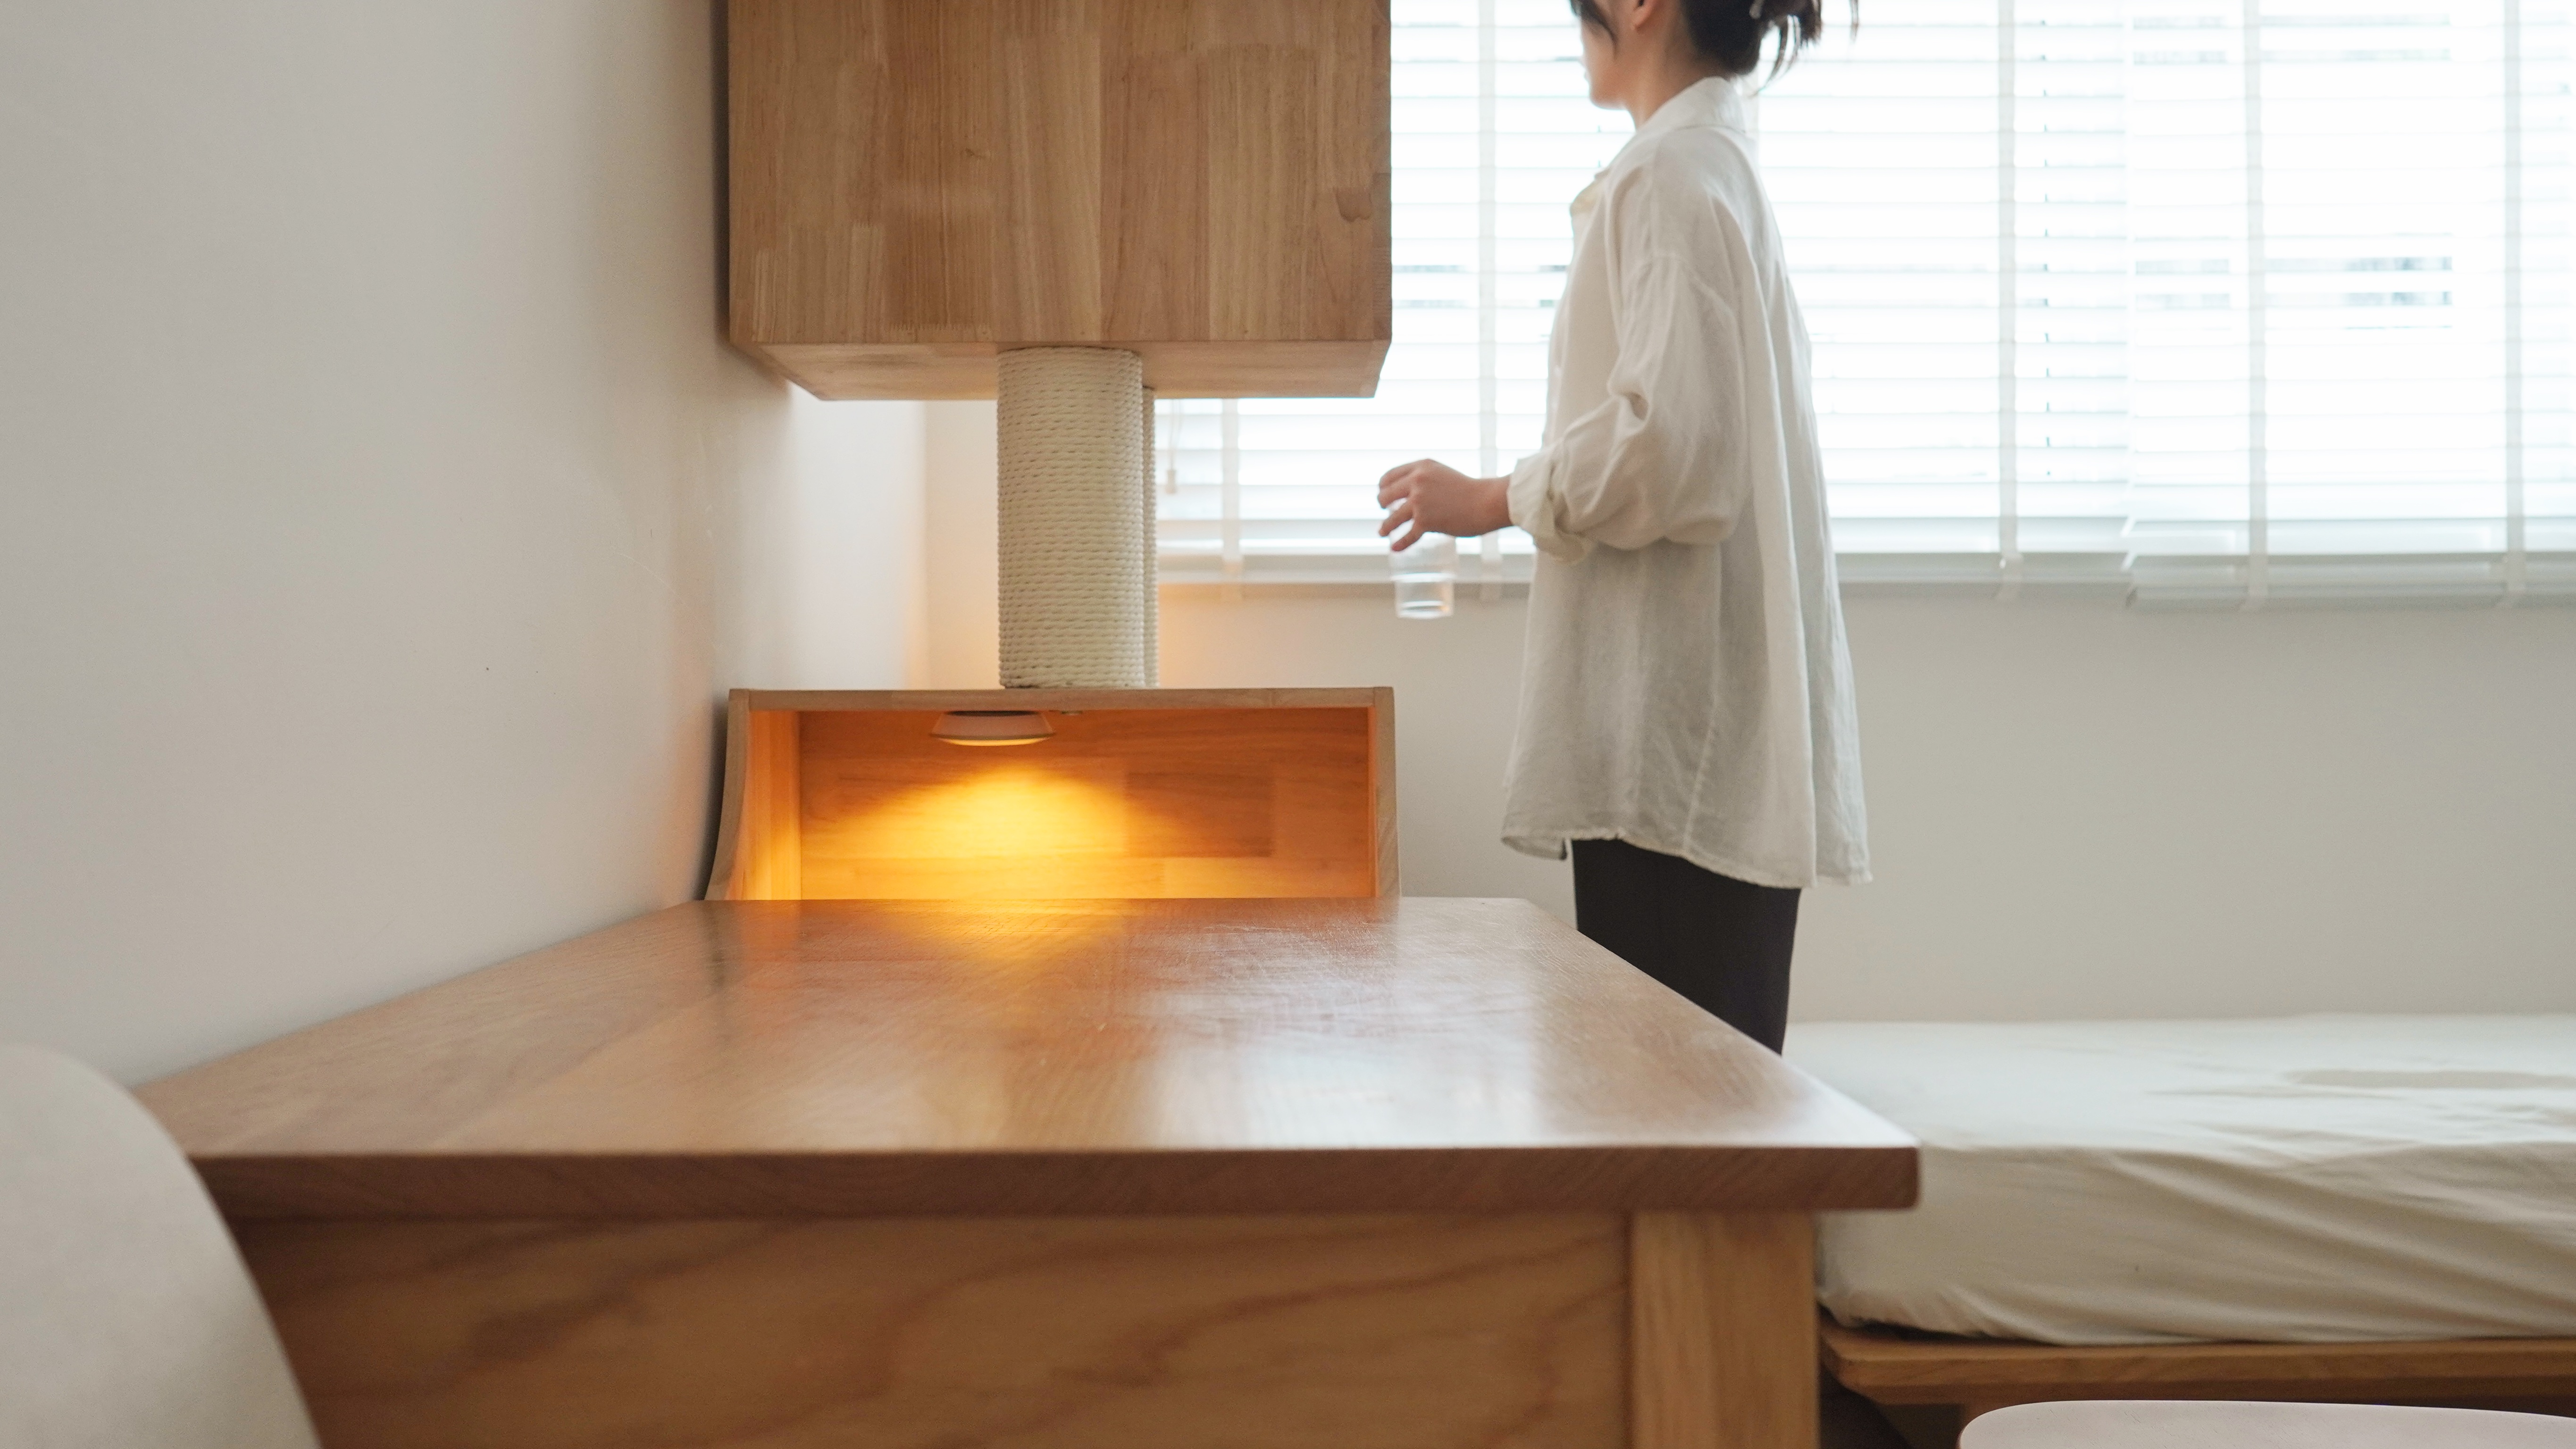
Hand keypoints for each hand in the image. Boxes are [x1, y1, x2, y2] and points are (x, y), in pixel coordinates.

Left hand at [1377, 460, 1511, 551]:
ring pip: (1393, 518)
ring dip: (1385, 526)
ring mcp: (1420, 502)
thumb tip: (1406, 493)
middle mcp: (1417, 482)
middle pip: (1386, 495)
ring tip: (1382, 531)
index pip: (1390, 476)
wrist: (1486, 501)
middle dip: (1382, 504)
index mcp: (1421, 467)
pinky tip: (1394, 548)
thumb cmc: (1469, 490)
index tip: (1383, 493)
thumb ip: (1424, 479)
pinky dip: (1400, 544)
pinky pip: (1408, 535)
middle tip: (1383, 510)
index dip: (1383, 486)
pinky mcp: (1426, 521)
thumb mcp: (1442, 474)